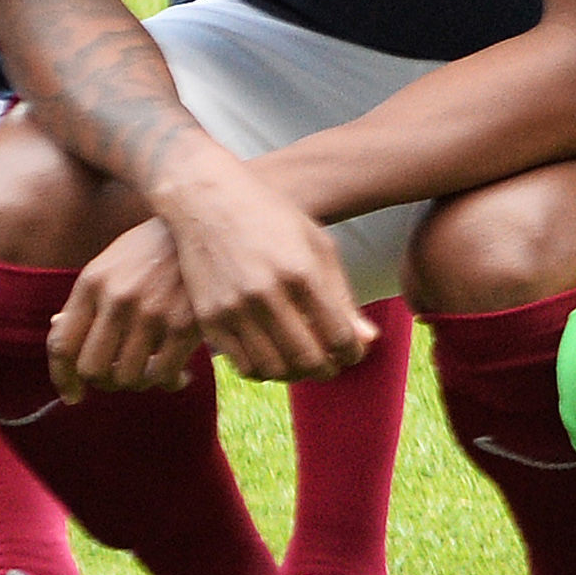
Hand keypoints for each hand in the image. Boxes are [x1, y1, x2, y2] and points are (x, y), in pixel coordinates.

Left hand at [50, 220, 205, 396]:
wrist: (206, 224)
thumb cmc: (154, 247)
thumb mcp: (112, 263)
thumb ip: (87, 298)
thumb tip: (57, 327)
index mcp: (93, 282)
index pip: (62, 345)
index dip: (63, 378)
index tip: (73, 394)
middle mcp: (117, 298)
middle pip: (92, 369)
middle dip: (104, 382)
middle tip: (119, 377)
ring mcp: (151, 312)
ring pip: (127, 378)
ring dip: (138, 382)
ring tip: (151, 372)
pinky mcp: (184, 324)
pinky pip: (163, 375)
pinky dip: (169, 383)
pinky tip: (177, 375)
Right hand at [149, 160, 377, 386]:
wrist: (208, 200)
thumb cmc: (271, 218)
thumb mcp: (316, 244)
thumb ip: (341, 295)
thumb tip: (367, 340)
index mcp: (300, 271)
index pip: (338, 334)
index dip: (353, 352)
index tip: (354, 352)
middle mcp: (266, 293)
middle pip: (308, 359)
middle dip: (328, 369)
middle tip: (332, 365)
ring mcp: (234, 308)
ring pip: (275, 369)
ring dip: (297, 375)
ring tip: (305, 364)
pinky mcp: (209, 319)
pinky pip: (244, 365)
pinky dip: (266, 371)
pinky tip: (275, 357)